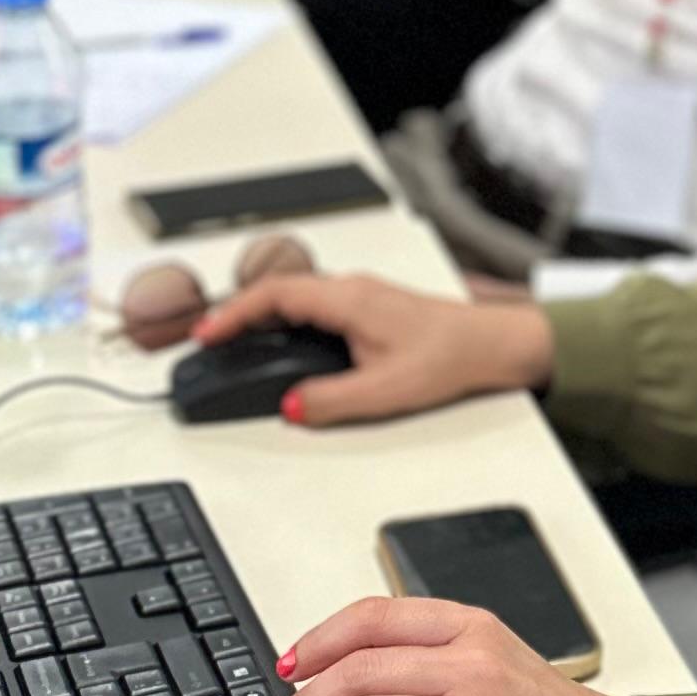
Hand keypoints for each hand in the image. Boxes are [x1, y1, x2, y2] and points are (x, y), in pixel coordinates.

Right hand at [195, 268, 551, 423]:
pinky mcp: (367, 306)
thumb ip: (330, 401)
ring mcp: (359, 295)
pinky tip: (279, 340)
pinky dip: (284, 318)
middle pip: (278, 290)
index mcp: (349, 300)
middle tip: (208, 339)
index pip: (274, 296)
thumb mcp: (384, 391)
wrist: (490, 346)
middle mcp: (351, 289)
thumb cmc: (449, 357)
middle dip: (238, 313)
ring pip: (295, 295)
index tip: (206, 333)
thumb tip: (290, 406)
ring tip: (232, 340)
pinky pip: (312, 303)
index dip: (234, 314)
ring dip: (261, 314)